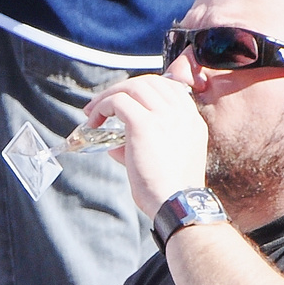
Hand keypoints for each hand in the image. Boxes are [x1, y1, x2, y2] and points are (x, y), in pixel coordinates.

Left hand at [83, 74, 209, 218]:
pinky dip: (102, 107)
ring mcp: (165, 116)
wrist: (176, 202)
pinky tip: (93, 123)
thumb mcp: (164, 160)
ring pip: (133, 87)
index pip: (169, 88)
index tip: (124, 101)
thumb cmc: (168, 190)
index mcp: (191, 120)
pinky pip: (119, 101)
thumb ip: (142, 146)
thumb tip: (114, 145)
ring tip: (92, 113)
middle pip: (150, 82)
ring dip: (108, 96)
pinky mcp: (144, 124)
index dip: (143, 89)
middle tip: (101, 104)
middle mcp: (181, 114)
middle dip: (122, 88)